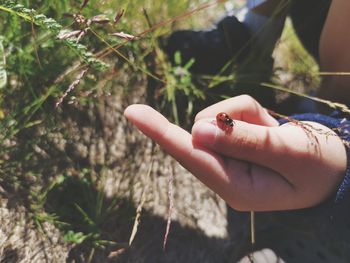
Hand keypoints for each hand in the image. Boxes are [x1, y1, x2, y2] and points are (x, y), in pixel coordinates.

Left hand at [124, 95, 346, 210]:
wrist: (331, 166)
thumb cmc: (317, 167)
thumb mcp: (291, 155)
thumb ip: (246, 142)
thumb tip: (197, 129)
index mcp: (235, 188)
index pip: (191, 156)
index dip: (161, 133)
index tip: (132, 112)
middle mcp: (223, 174)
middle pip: (202, 131)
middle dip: (231, 119)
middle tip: (266, 127)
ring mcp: (225, 158)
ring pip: (216, 116)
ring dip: (246, 114)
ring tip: (275, 130)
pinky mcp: (230, 142)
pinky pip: (229, 111)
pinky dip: (249, 111)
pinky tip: (267, 126)